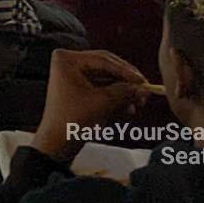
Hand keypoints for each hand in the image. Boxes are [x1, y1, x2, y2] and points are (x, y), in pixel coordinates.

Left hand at [31, 47, 152, 161]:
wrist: (58, 142)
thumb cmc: (75, 119)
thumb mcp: (103, 103)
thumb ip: (125, 92)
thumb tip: (144, 88)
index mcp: (68, 59)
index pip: (103, 60)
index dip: (126, 71)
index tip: (145, 82)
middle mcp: (69, 63)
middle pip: (106, 68)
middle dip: (126, 83)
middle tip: (145, 92)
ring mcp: (73, 76)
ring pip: (106, 80)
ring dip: (123, 92)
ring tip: (138, 104)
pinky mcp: (79, 90)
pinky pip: (101, 90)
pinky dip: (115, 98)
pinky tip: (128, 110)